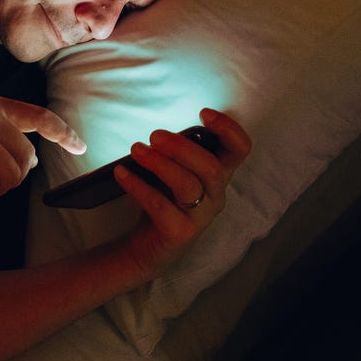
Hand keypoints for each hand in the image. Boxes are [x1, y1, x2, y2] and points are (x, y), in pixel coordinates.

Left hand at [115, 108, 251, 275]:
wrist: (147, 247)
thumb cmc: (164, 200)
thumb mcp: (175, 171)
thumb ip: (178, 153)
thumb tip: (161, 130)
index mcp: (219, 175)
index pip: (240, 150)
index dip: (228, 129)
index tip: (203, 113)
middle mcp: (216, 195)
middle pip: (211, 167)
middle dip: (181, 147)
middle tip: (154, 135)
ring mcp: (200, 216)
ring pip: (187, 184)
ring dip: (160, 163)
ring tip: (136, 150)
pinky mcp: (180, 233)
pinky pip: (160, 205)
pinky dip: (138, 185)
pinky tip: (121, 173)